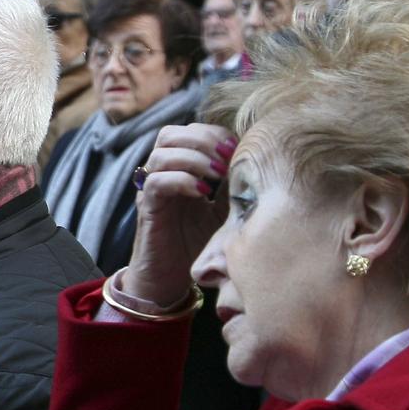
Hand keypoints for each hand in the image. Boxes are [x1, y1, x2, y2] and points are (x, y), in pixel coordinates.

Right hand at [121, 123, 237, 305]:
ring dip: (193, 158)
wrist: (171, 278)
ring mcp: (151, 189)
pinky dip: (181, 181)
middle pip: (170, 133)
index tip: (238, 150)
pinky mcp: (147, 208)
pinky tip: (202, 193)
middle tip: (226, 159)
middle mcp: (161, 173)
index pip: (191, 130)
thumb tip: (261, 164)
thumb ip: (234, 186)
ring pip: (161, 153)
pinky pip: (156, 182)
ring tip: (216, 176)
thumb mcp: (224, 209)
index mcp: (179, 167)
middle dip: (203, 140)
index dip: (214, 134)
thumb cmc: (198, 243)